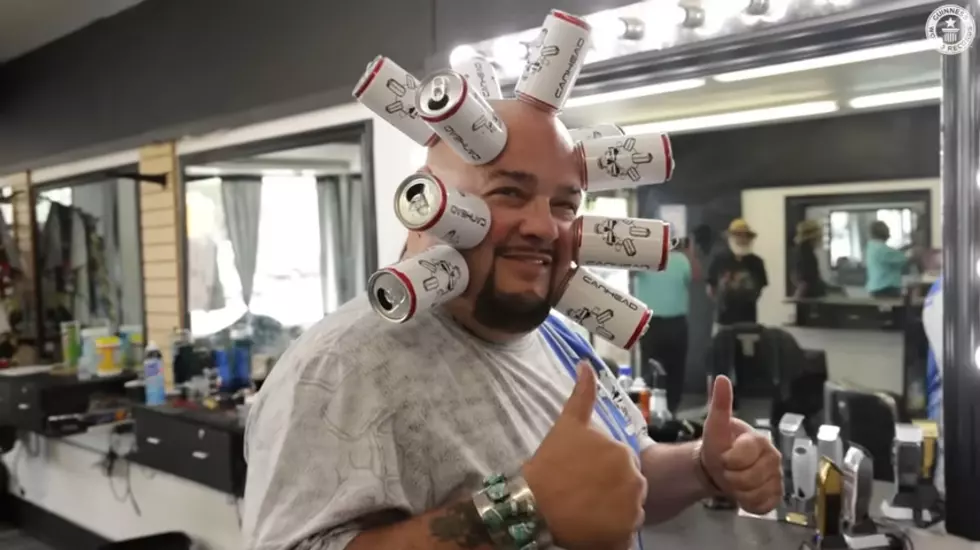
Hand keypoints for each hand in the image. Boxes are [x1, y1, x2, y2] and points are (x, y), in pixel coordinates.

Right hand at [523, 362, 645, 549]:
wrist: (534, 505)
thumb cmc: (549, 465)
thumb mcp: (567, 425)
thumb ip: (582, 395)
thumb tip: (586, 363)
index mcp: (622, 451)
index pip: (620, 465)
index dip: (601, 471)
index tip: (582, 476)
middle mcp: (634, 476)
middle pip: (626, 486)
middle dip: (608, 489)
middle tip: (581, 493)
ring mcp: (632, 505)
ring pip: (627, 508)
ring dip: (612, 510)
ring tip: (585, 510)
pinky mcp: (626, 531)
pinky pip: (625, 532)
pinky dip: (612, 531)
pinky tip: (592, 525)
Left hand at [700, 376, 781, 513]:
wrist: (718, 468)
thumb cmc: (719, 445)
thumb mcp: (714, 425)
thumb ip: (719, 404)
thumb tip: (721, 378)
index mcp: (760, 440)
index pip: (743, 456)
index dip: (728, 459)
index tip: (724, 456)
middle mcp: (774, 458)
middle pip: (749, 477)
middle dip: (731, 477)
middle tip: (727, 470)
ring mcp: (777, 478)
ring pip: (756, 492)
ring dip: (738, 491)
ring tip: (734, 481)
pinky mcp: (776, 496)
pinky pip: (763, 506)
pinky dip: (749, 504)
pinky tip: (743, 494)